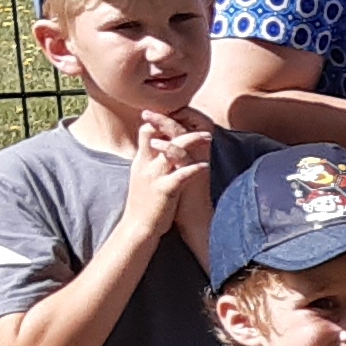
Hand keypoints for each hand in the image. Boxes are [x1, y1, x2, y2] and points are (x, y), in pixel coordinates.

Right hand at [118, 111, 204, 233]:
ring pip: (172, 150)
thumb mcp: (142, 177)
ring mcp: (154, 177)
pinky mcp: (164, 190)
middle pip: (158, 135)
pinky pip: (181, 175)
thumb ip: (149, 161)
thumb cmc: (144, 202)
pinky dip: (194, 168)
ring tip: (208, 137)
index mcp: (140, 160)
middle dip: (178, 125)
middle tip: (198, 123)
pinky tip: (206, 166)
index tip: (181, 118)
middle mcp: (145, 165)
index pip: (147, 131)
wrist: (137, 227)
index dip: (162, 121)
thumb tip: (160, 148)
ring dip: (192, 140)